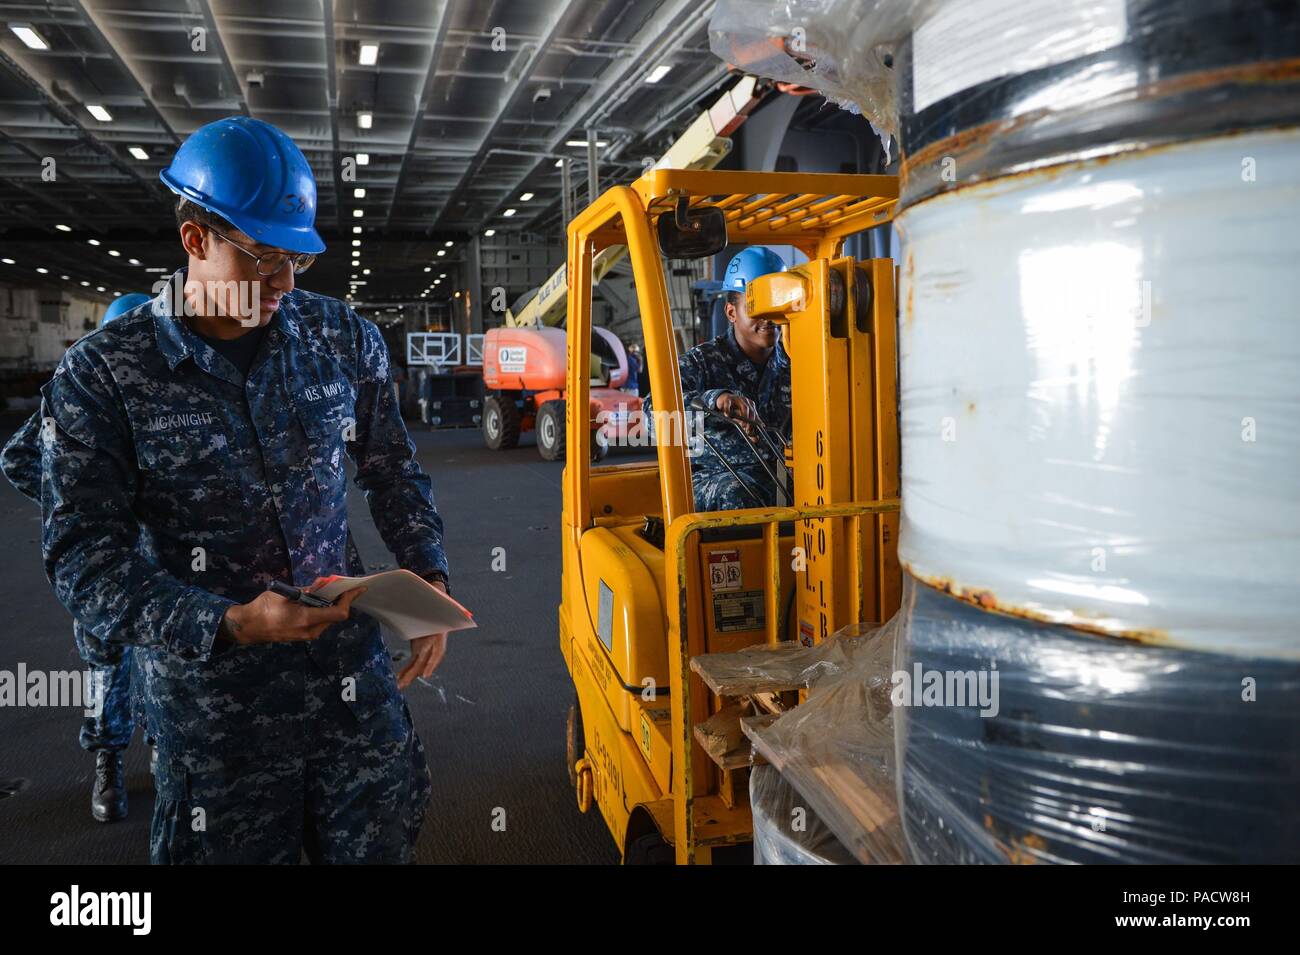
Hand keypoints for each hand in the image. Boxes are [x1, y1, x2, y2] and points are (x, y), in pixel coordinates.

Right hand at [221, 585, 365, 644]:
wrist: (247, 627)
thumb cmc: (264, 608)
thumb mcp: (285, 594)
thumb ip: (307, 591)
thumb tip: (323, 584)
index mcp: (307, 619)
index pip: (339, 613)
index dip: (349, 600)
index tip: (356, 589)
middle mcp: (310, 631)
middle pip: (335, 616)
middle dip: (341, 601)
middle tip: (343, 586)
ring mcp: (306, 636)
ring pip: (327, 619)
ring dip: (331, 605)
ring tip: (330, 591)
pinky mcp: (302, 636)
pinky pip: (319, 622)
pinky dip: (322, 611)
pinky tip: (318, 601)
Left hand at [397, 580, 449, 689]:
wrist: (436, 600)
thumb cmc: (435, 599)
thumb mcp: (435, 598)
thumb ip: (434, 598)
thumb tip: (433, 589)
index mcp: (439, 634)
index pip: (437, 651)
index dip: (431, 663)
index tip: (426, 674)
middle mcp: (435, 643)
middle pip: (425, 661)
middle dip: (414, 673)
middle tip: (404, 684)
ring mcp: (427, 646)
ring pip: (419, 665)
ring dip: (409, 676)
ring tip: (399, 686)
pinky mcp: (420, 647)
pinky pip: (414, 661)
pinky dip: (408, 670)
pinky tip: (400, 679)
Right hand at [715, 392, 761, 442]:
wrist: (724, 400)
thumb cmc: (735, 412)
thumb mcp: (742, 420)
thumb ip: (749, 429)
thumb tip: (756, 440)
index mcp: (751, 406)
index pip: (755, 415)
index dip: (755, 424)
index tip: (752, 433)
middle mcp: (746, 401)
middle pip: (751, 411)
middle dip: (751, 421)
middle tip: (748, 429)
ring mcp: (738, 399)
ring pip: (744, 407)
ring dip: (744, 416)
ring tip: (742, 424)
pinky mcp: (728, 398)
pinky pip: (729, 404)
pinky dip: (728, 409)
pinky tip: (727, 415)